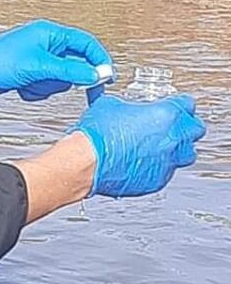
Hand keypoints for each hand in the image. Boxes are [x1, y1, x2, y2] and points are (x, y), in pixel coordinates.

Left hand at [0, 20, 112, 101]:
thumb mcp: (38, 66)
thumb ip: (70, 70)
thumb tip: (95, 73)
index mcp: (50, 33)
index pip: (86, 43)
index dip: (98, 60)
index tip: (105, 77)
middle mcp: (47, 44)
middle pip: (75, 64)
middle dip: (63, 77)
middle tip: (51, 81)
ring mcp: (39, 59)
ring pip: (61, 78)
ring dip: (47, 85)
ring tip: (29, 82)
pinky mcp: (31, 73)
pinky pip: (46, 85)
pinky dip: (37, 90)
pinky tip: (22, 87)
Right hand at [74, 93, 205, 196]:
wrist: (87, 161)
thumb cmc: (97, 134)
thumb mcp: (109, 104)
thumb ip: (124, 105)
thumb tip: (120, 106)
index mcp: (166, 115)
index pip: (187, 104)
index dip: (180, 103)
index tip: (174, 104)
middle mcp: (172, 139)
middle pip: (196, 129)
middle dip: (186, 125)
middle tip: (173, 124)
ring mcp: (167, 162)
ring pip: (186, 154)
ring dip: (177, 148)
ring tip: (162, 145)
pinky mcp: (157, 180)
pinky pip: (166, 171)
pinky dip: (158, 166)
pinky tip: (143, 161)